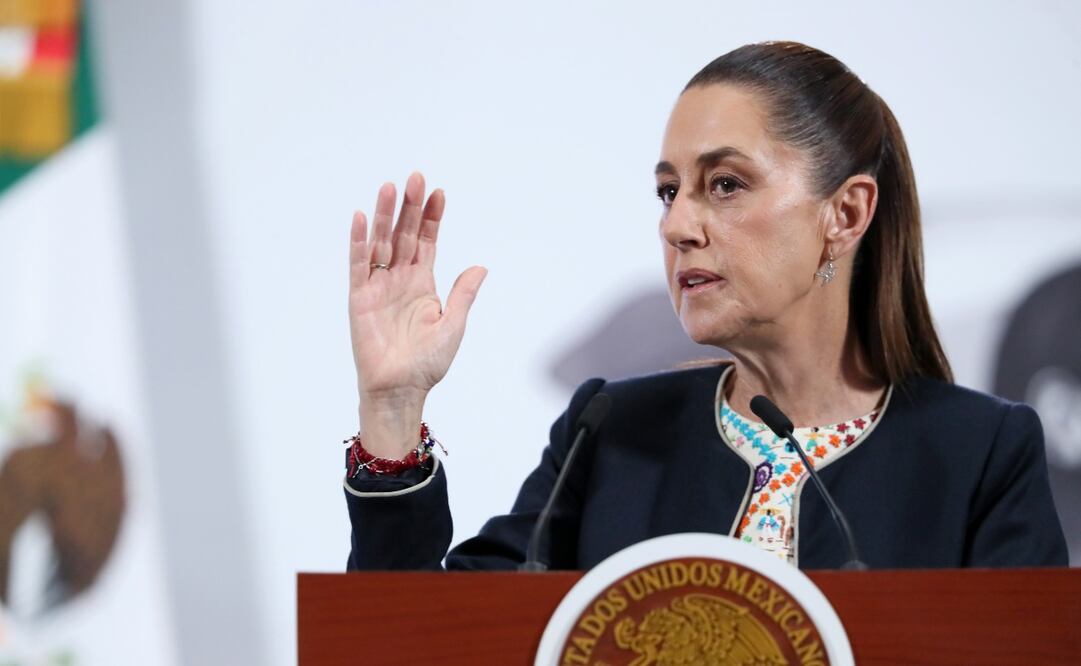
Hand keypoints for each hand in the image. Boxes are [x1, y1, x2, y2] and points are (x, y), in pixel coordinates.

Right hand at [349, 172, 486, 455]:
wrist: (400, 390)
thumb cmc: (426, 364)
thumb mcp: (453, 325)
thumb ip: (462, 294)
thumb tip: (480, 267)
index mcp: (422, 283)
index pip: (427, 242)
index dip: (432, 218)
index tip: (439, 192)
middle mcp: (399, 279)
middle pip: (405, 235)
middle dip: (411, 207)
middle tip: (416, 177)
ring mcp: (378, 286)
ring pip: (381, 243)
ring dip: (386, 216)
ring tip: (391, 188)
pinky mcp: (359, 298)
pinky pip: (358, 265)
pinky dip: (359, 242)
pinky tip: (362, 218)